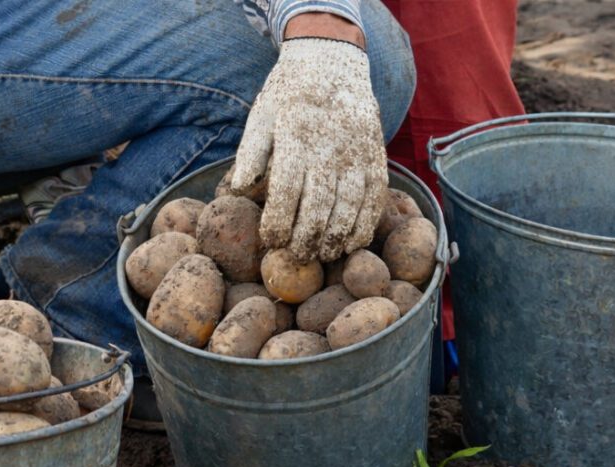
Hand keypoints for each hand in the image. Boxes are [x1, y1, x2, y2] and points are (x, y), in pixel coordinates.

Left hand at [232, 35, 387, 260]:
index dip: (279, 221)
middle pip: (319, 203)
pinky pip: (375, 195)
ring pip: (350, 204)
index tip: (271, 241)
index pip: (287, 189)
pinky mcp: (376, 154)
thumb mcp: (261, 115)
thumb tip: (239, 191)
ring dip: (336, 236)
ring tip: (323, 256)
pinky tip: (352, 243)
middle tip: (296, 258)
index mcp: (295, 136)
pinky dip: (365, 223)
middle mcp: (329, 145)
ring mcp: (357, 150)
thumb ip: (250, 153)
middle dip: (306, 237)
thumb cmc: (287, 95)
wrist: (332, 60)